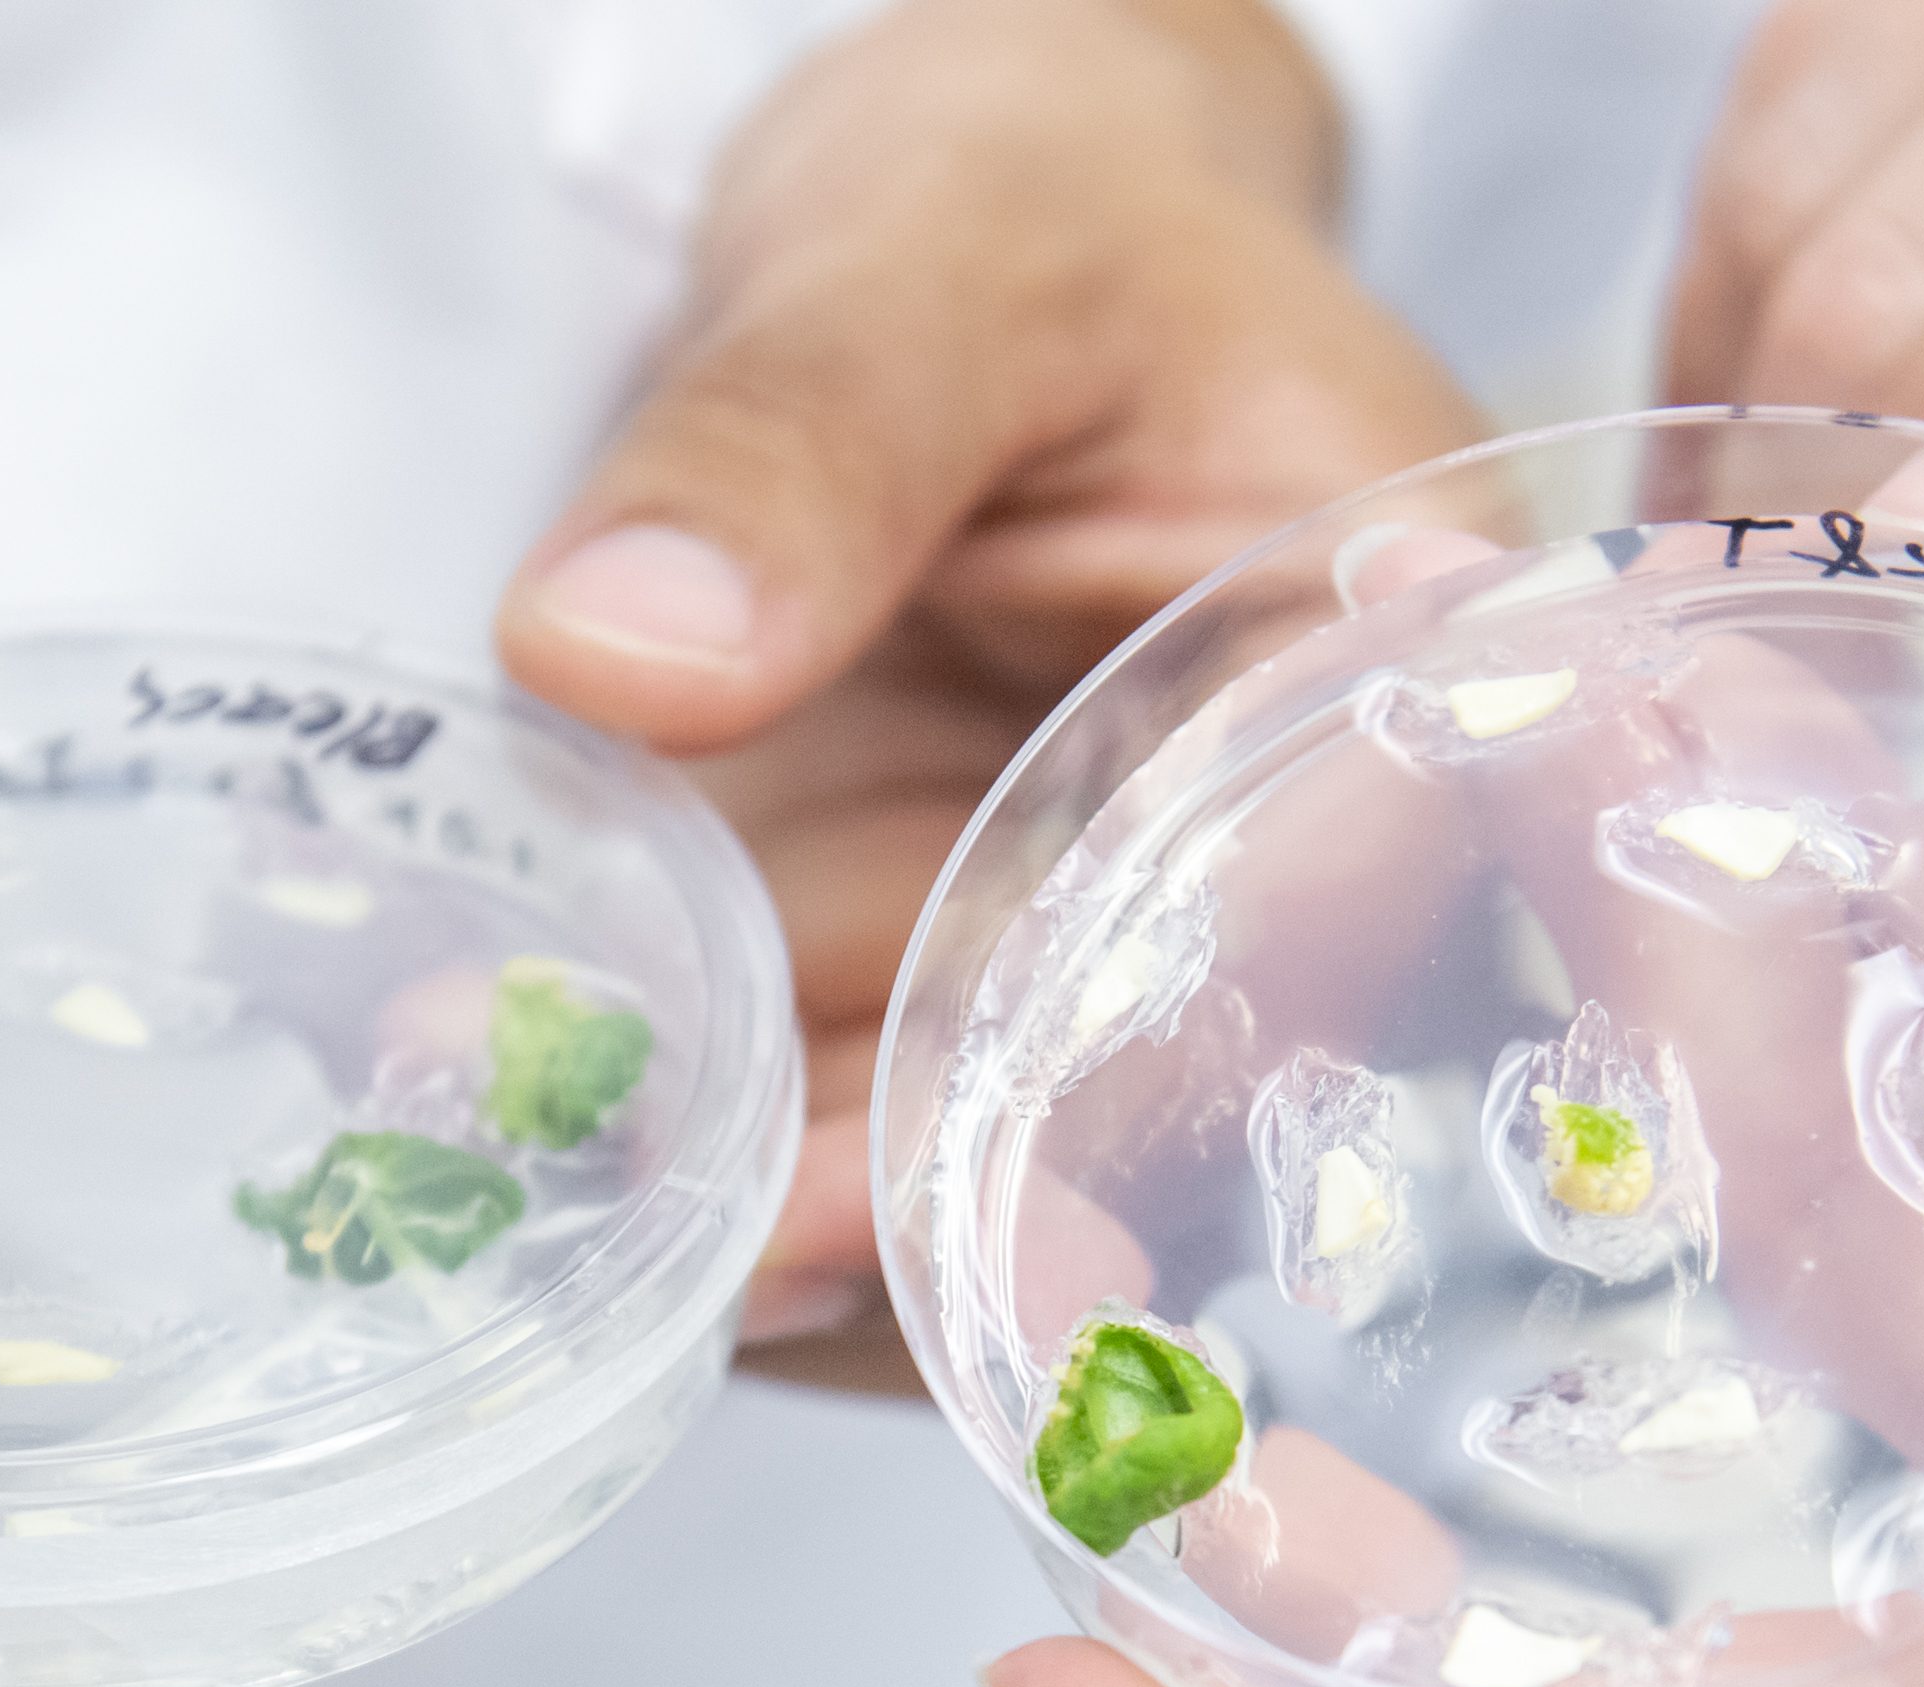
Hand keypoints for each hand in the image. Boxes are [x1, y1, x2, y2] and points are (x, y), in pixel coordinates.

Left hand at [495, 0, 1481, 1388]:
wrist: (952, 222)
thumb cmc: (1025, 197)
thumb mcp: (924, 256)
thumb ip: (797, 437)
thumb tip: (620, 651)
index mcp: (1378, 691)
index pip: (1273, 952)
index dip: (1089, 1111)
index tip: (891, 1196)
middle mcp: (1269, 871)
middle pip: (1118, 1121)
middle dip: (901, 1212)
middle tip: (700, 1253)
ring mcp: (1086, 945)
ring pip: (959, 1166)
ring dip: (762, 1217)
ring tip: (556, 1219)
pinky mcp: (933, 974)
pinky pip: (836, 1119)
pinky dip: (696, 1158)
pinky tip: (545, 1160)